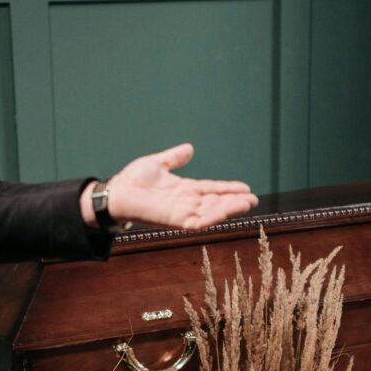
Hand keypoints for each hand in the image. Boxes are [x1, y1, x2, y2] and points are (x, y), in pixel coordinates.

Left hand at [82, 143, 257, 230]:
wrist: (116, 192)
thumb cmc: (132, 180)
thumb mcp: (158, 163)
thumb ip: (174, 158)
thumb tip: (189, 148)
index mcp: (184, 189)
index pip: (211, 189)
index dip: (228, 189)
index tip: (246, 188)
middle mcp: (185, 202)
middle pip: (216, 202)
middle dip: (234, 201)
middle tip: (253, 199)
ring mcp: (181, 212)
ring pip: (211, 212)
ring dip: (228, 208)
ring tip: (246, 203)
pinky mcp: (174, 221)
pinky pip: (197, 221)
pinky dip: (211, 217)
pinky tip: (224, 212)